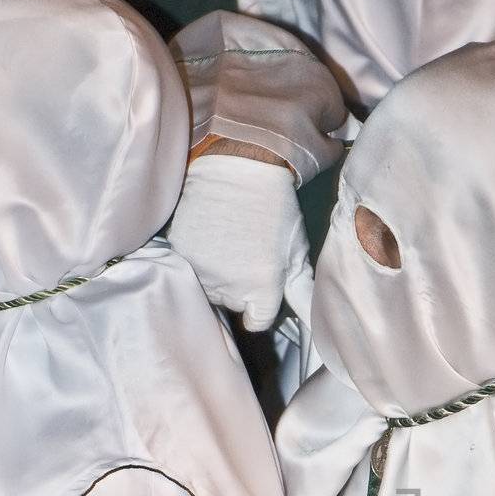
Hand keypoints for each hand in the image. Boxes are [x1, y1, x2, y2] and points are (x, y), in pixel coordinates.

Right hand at [168, 154, 309, 332]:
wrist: (238, 170)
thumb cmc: (276, 212)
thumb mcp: (297, 254)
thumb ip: (302, 294)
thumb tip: (315, 325)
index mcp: (263, 290)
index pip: (258, 322)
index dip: (262, 305)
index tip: (263, 286)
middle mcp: (229, 288)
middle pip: (233, 306)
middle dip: (241, 290)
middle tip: (247, 256)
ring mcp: (200, 271)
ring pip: (209, 290)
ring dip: (217, 277)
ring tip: (228, 246)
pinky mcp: (179, 254)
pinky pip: (187, 269)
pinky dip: (197, 259)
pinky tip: (210, 238)